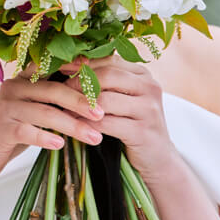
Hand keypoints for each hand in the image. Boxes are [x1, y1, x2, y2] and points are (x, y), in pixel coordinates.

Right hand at [0, 65, 106, 184]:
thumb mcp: (36, 111)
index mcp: (24, 77)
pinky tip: (61, 144)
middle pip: (54, 90)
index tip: (103, 82)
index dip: (78, 74)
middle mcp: (14, 86)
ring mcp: (6, 106)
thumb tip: (95, 101)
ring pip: (45, 112)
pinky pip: (28, 130)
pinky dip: (46, 137)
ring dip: (73, 126)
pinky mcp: (1, 127)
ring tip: (94, 137)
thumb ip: (55, 102)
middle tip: (102, 114)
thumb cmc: (15, 131)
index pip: (54, 69)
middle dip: (82, 102)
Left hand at [59, 55, 174, 184]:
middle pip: (107, 76)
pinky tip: (75, 126)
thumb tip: (73, 65)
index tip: (62, 67)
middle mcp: (150, 87)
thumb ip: (107, 83)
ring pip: (105, 100)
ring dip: (79, 105)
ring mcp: (148, 109)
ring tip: (63, 108)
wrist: (159, 158)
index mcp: (144, 75)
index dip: (84, 64)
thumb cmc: (135, 125)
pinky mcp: (142, 131)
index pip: (110, 61)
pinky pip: (106, 123)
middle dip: (80, 82)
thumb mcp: (125, 99)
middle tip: (60, 90)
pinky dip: (86, 124)